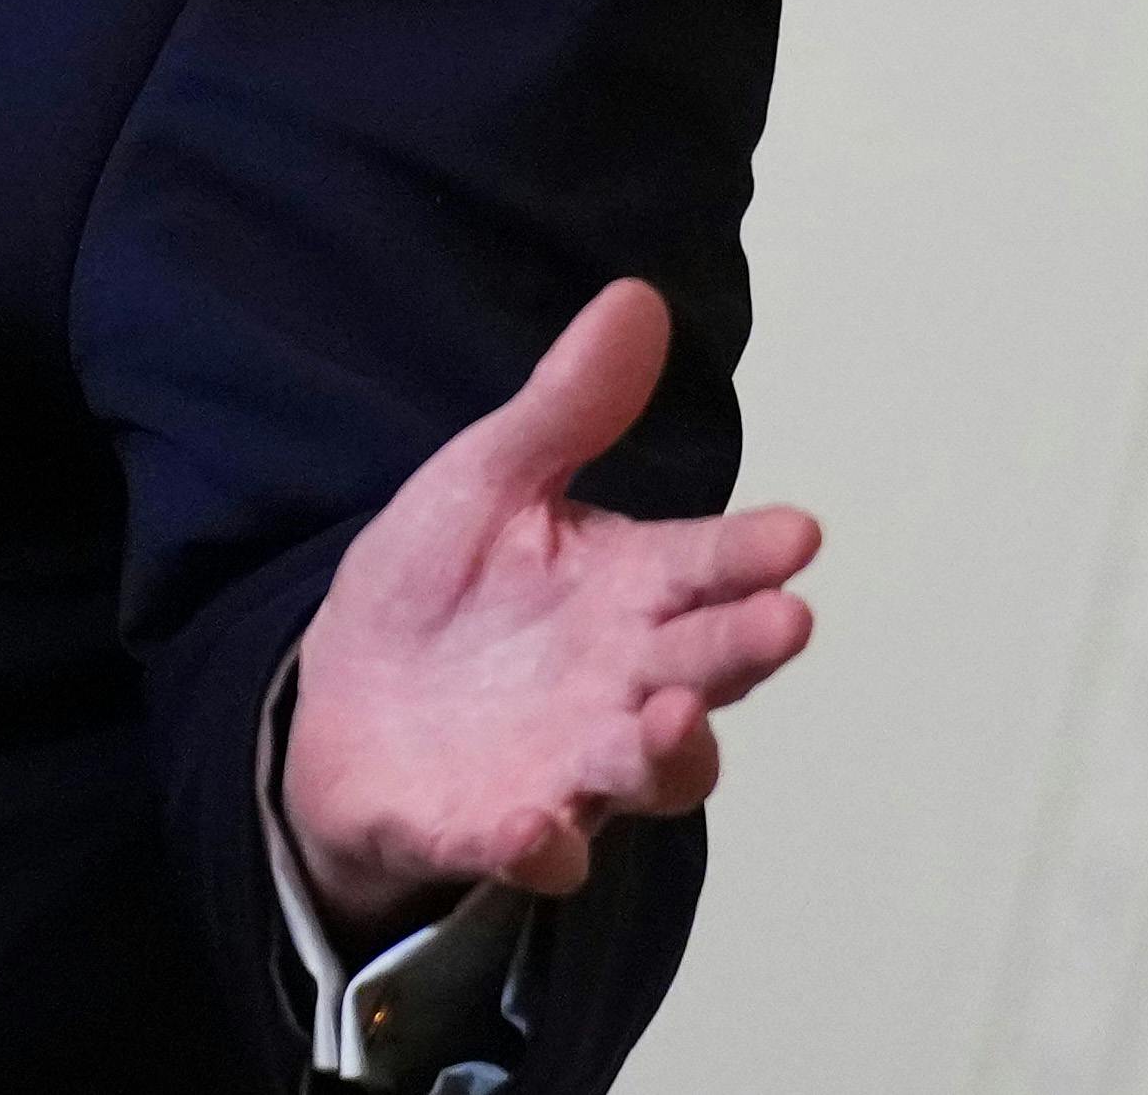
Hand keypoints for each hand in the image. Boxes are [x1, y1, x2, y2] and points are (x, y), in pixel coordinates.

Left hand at [283, 279, 818, 941]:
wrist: (347, 705)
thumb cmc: (442, 589)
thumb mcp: (488, 482)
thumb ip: (566, 410)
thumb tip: (637, 297)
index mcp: (626, 594)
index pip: (706, 568)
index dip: (753, 554)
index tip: (800, 531)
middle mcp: (622, 686)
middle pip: (702, 669)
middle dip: (743, 648)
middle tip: (784, 619)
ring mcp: (569, 765)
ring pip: (644, 772)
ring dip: (665, 753)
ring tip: (669, 719)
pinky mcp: (494, 828)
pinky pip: (531, 850)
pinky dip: (538, 846)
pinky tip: (535, 829)